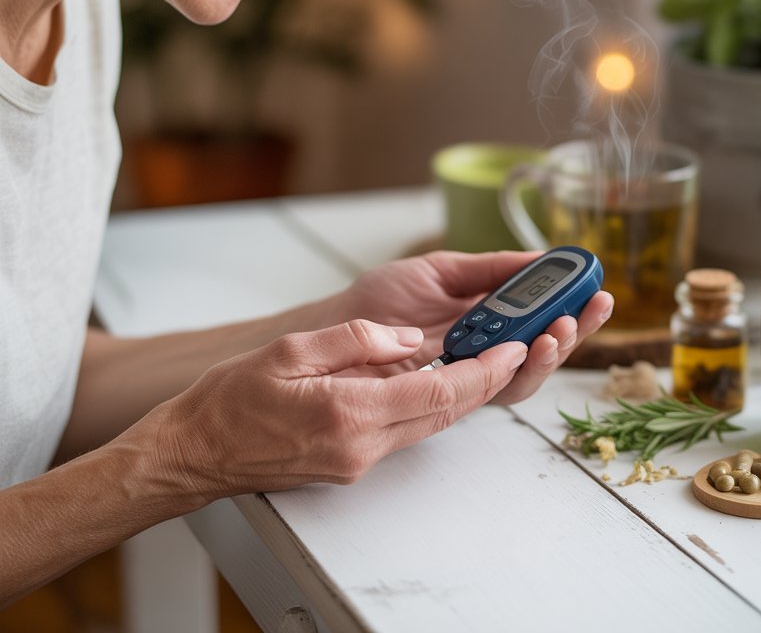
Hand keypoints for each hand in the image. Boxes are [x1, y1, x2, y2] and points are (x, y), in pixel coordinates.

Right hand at [152, 319, 529, 496]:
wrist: (196, 453)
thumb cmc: (231, 401)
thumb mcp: (292, 351)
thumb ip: (357, 339)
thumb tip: (406, 338)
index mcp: (350, 414)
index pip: (441, 394)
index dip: (487, 371)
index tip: (517, 347)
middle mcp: (363, 446)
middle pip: (446, 413)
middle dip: (489, 380)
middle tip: (522, 345)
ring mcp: (358, 460)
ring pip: (431, 423)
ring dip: (465, 393)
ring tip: (495, 356)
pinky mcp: (352, 463)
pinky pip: (407, 430)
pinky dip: (433, 404)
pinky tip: (445, 380)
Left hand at [320, 251, 613, 403]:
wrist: (336, 326)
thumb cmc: (382, 299)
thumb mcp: (443, 270)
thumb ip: (490, 268)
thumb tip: (539, 257)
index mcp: (489, 321)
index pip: (543, 319)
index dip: (573, 307)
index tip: (596, 287)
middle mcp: (486, 353)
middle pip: (545, 350)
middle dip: (575, 331)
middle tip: (590, 307)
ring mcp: (469, 376)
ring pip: (527, 376)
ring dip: (551, 353)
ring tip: (560, 327)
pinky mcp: (449, 396)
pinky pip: (492, 391)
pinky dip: (516, 371)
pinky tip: (528, 346)